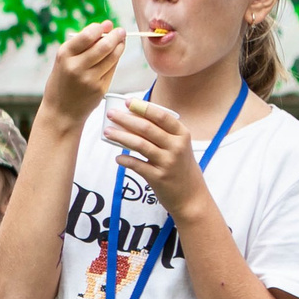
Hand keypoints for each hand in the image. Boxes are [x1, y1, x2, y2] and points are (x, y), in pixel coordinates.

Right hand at [40, 23, 128, 125]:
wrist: (61, 112)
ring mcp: (89, 79)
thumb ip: (82, 44)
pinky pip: (112, 69)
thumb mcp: (63, 61)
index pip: (88, 35)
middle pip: (104, 46)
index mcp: (64, 55)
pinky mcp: (100, 88)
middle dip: (116, 36)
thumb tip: (107, 25)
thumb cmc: (62, 82)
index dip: (101, 28)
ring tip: (121, 41)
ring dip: (120, 46)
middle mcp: (76, 67)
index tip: (107, 25)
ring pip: (112, 57)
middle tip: (121, 31)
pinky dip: (115, 60)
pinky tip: (115, 56)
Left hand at [105, 96, 210, 220]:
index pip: (161, 116)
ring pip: (139, 145)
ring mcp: (168, 162)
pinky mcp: (158, 177)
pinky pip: (137, 165)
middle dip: (126, 119)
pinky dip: (125, 160)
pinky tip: (117, 158)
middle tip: (111, 114)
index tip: (128, 102)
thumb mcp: (179, 147)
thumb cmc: (181, 168)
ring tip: (107, 132)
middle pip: (146, 128)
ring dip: (121, 137)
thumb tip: (134, 118)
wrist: (191, 196)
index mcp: (182, 135)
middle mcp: (176, 147)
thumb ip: (163, 133)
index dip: (143, 107)